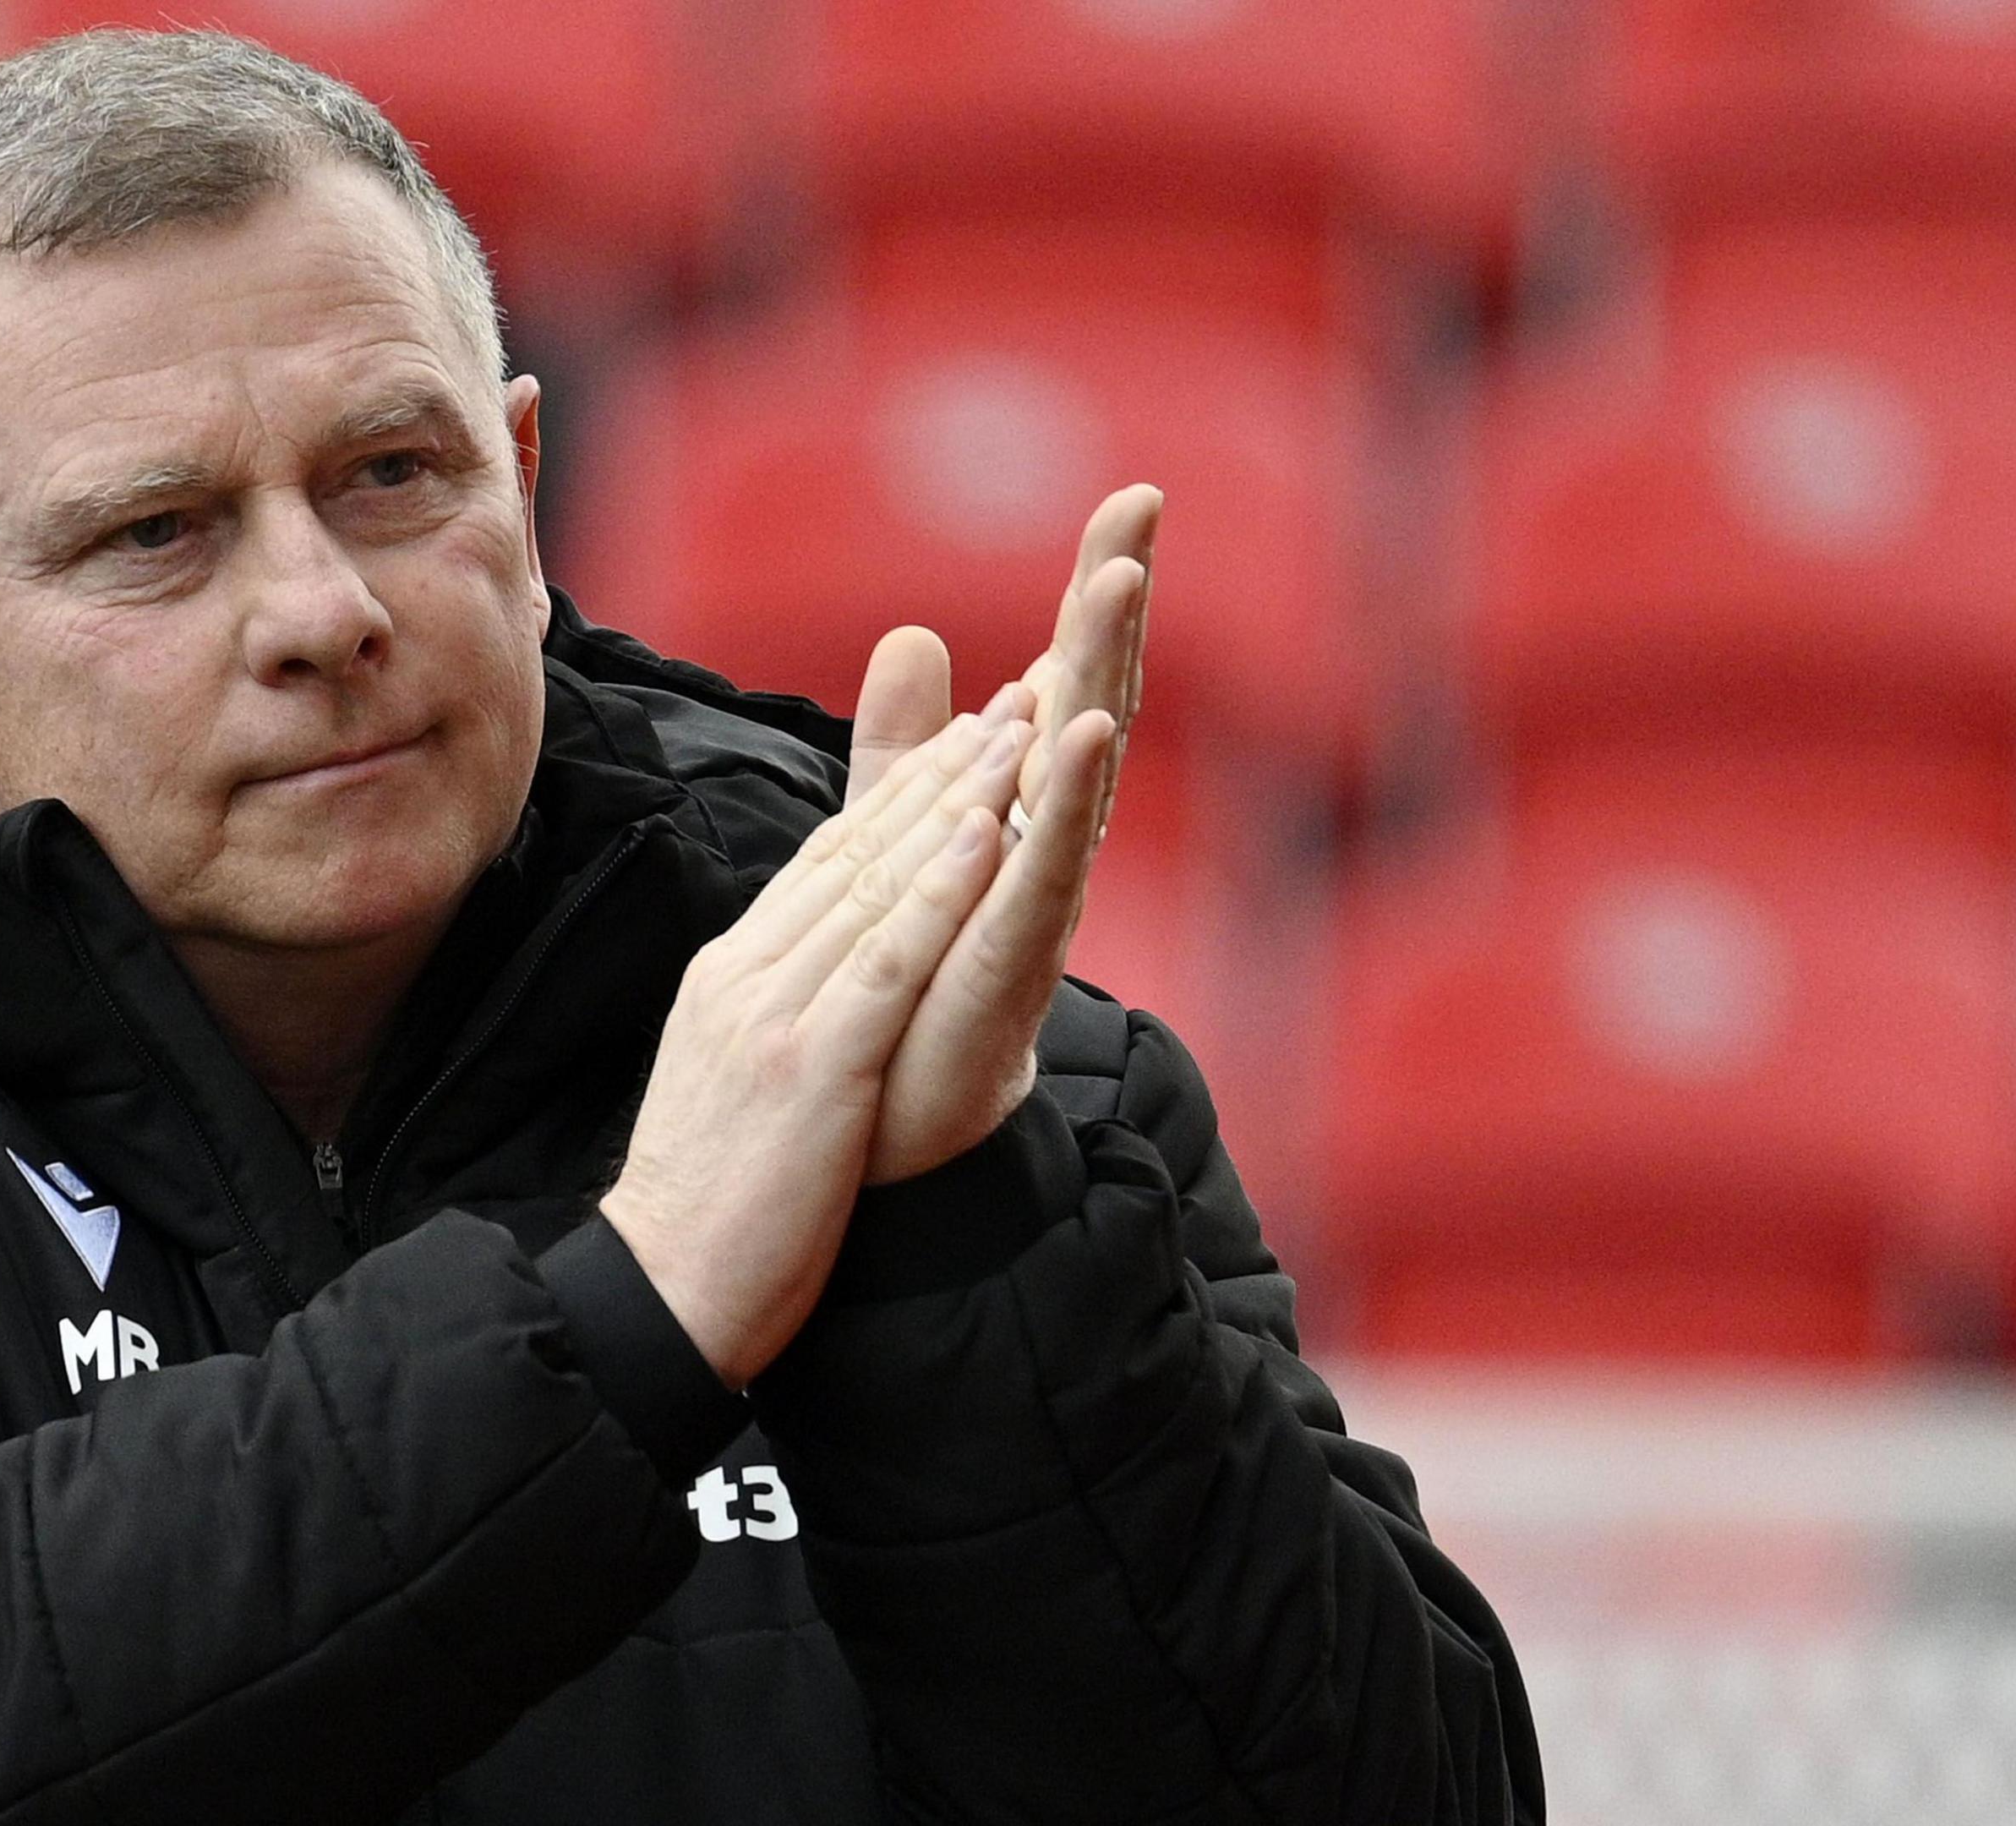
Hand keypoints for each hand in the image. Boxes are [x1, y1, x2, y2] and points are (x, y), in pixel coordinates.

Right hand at [603, 708, 1035, 1385]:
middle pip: (853, 850)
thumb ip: (778, 1015)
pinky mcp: (815, 1066)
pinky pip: (888, 959)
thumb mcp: (734, 1083)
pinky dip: (938, 889)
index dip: (897, 795)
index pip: (824, 864)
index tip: (962, 736)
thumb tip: (815, 979)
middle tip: (1013, 699)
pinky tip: (987, 833)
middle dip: (938, 768)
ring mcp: (777, 1016)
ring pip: (876, 883)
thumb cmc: (709, 1209)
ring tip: (1018, 731)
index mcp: (731, 979)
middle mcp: (748, 976)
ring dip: (952, 799)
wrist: (663, 1294)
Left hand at [844, 485, 1159, 1182]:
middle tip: (1140, 508)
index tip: (1128, 497)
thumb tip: (919, 631)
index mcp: (1020, 817)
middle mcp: (1041, 852)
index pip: (1063, 683)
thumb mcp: (894, 845)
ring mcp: (1031, 906)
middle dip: (1111, 608)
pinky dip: (1066, 800)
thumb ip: (905, 750)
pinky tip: (1085, 729)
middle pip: (1089, 704)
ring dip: (1100, 673)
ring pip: (1078, 772)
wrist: (876, 1142)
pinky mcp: (1007, 964)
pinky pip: (1045, 869)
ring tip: (1119, 583)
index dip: (1093, 595)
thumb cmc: (899, 1003)